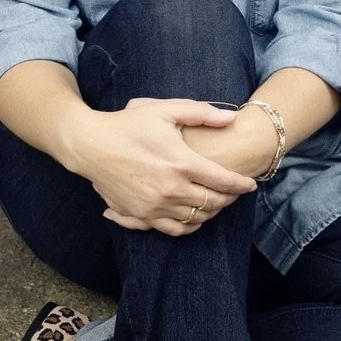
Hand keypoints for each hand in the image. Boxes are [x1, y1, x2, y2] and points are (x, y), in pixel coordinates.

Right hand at [72, 97, 256, 235]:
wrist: (90, 145)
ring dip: (211, 213)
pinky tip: (195, 217)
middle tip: (235, 193)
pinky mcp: (141, 215)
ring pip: (196, 219)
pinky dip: (190, 226)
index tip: (250, 184)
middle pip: (213, 203)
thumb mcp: (165, 110)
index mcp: (181, 163)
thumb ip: (201, 113)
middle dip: (229, 199)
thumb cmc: (128, 124)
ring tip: (217, 202)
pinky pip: (174, 230)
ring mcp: (155, 205)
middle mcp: (171, 189)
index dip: (241, 184)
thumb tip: (231, 118)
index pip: (223, 181)